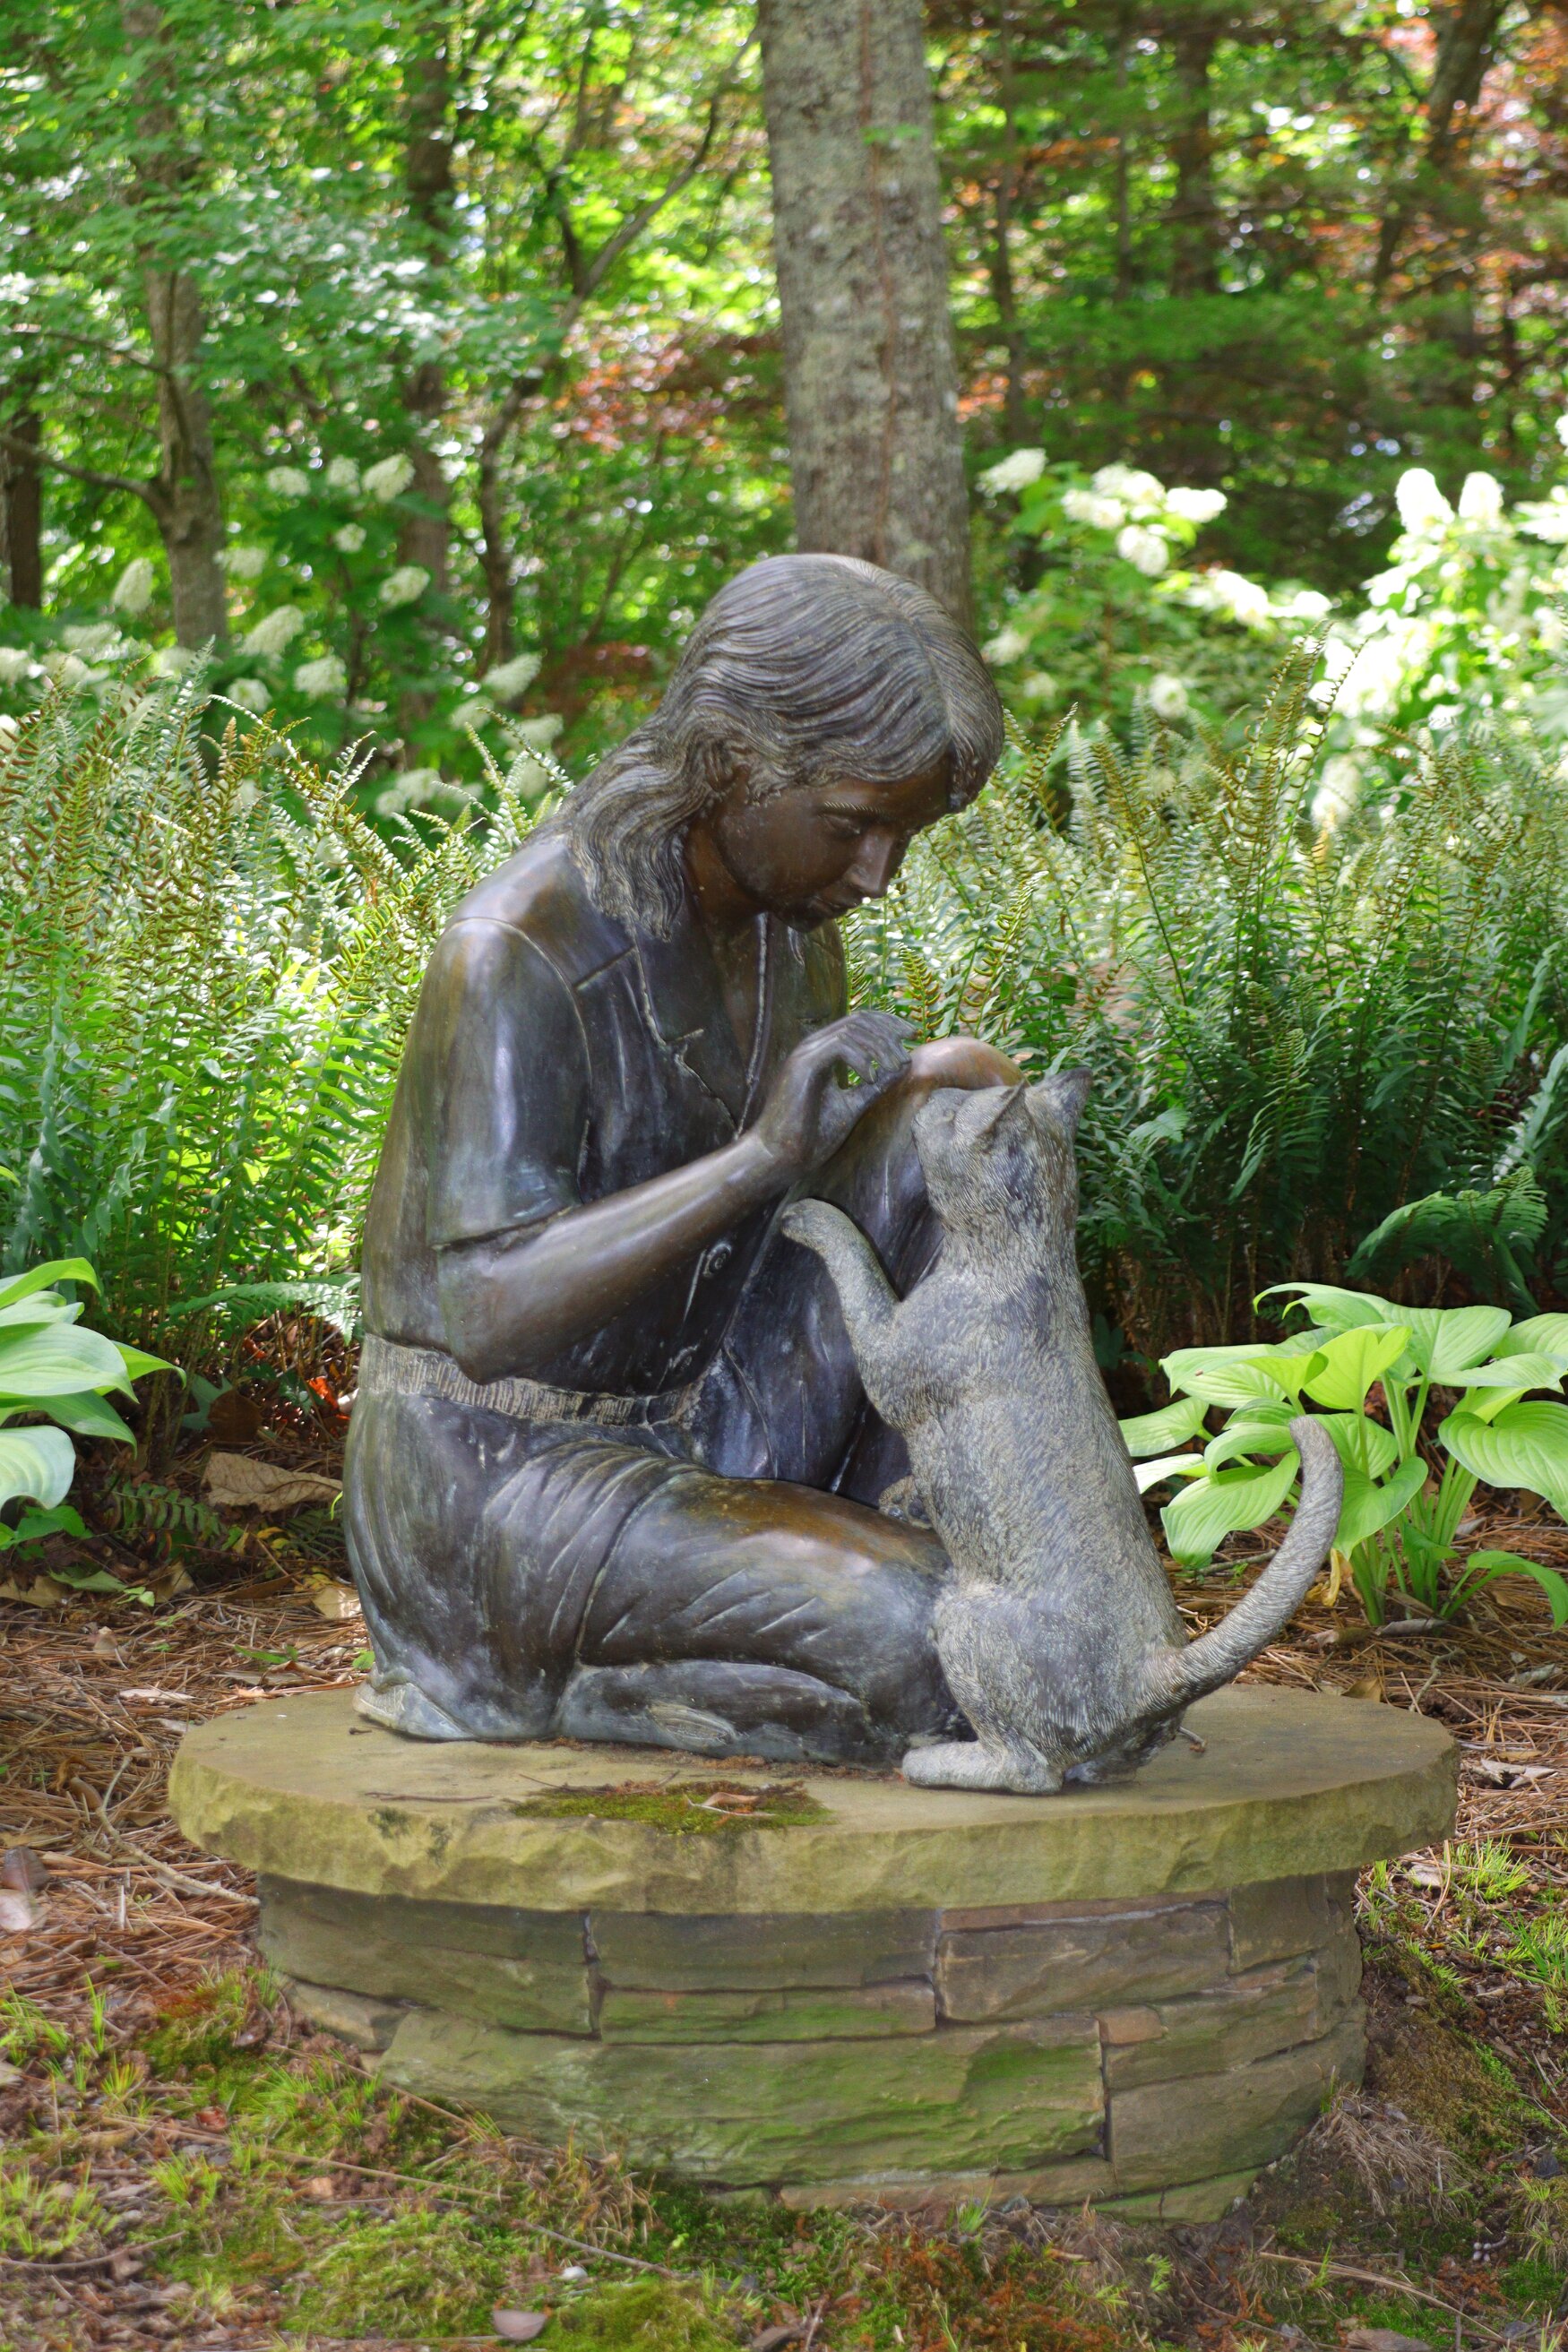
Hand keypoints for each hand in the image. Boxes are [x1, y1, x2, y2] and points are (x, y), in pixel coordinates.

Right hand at [752, 1011, 913, 1174]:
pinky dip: (861, 1060)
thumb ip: (874, 1086)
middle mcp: (812, 1047)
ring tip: (895, 1067)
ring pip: (851, 1030)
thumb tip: (902, 1067)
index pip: (858, 1022)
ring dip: (879, 1047)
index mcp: (821, 1053)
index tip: (912, 1035)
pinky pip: (839, 1047)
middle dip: (889, 1031)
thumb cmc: (810, 1136)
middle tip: (908, 1052)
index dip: (888, 1024)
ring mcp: (805, 1054)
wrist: (779, 1157)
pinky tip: (871, 1078)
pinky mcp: (803, 1066)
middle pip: (858, 1020)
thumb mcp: (852, 1105)